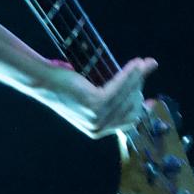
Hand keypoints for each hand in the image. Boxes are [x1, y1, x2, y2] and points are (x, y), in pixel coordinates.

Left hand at [33, 56, 158, 138]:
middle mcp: (97, 128)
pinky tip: (136, 65)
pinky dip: (129, 75)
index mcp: (97, 130)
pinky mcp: (94, 104)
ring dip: (137, 78)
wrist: (41, 80)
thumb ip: (110, 97)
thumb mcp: (90, 95)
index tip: (152, 101)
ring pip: (126, 96)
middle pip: (131, 109)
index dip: (141, 110)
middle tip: (142, 70)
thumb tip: (134, 87)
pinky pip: (119, 88)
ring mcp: (96, 118)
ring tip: (143, 63)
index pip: (128, 121)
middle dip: (139, 88)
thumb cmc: (64, 84)